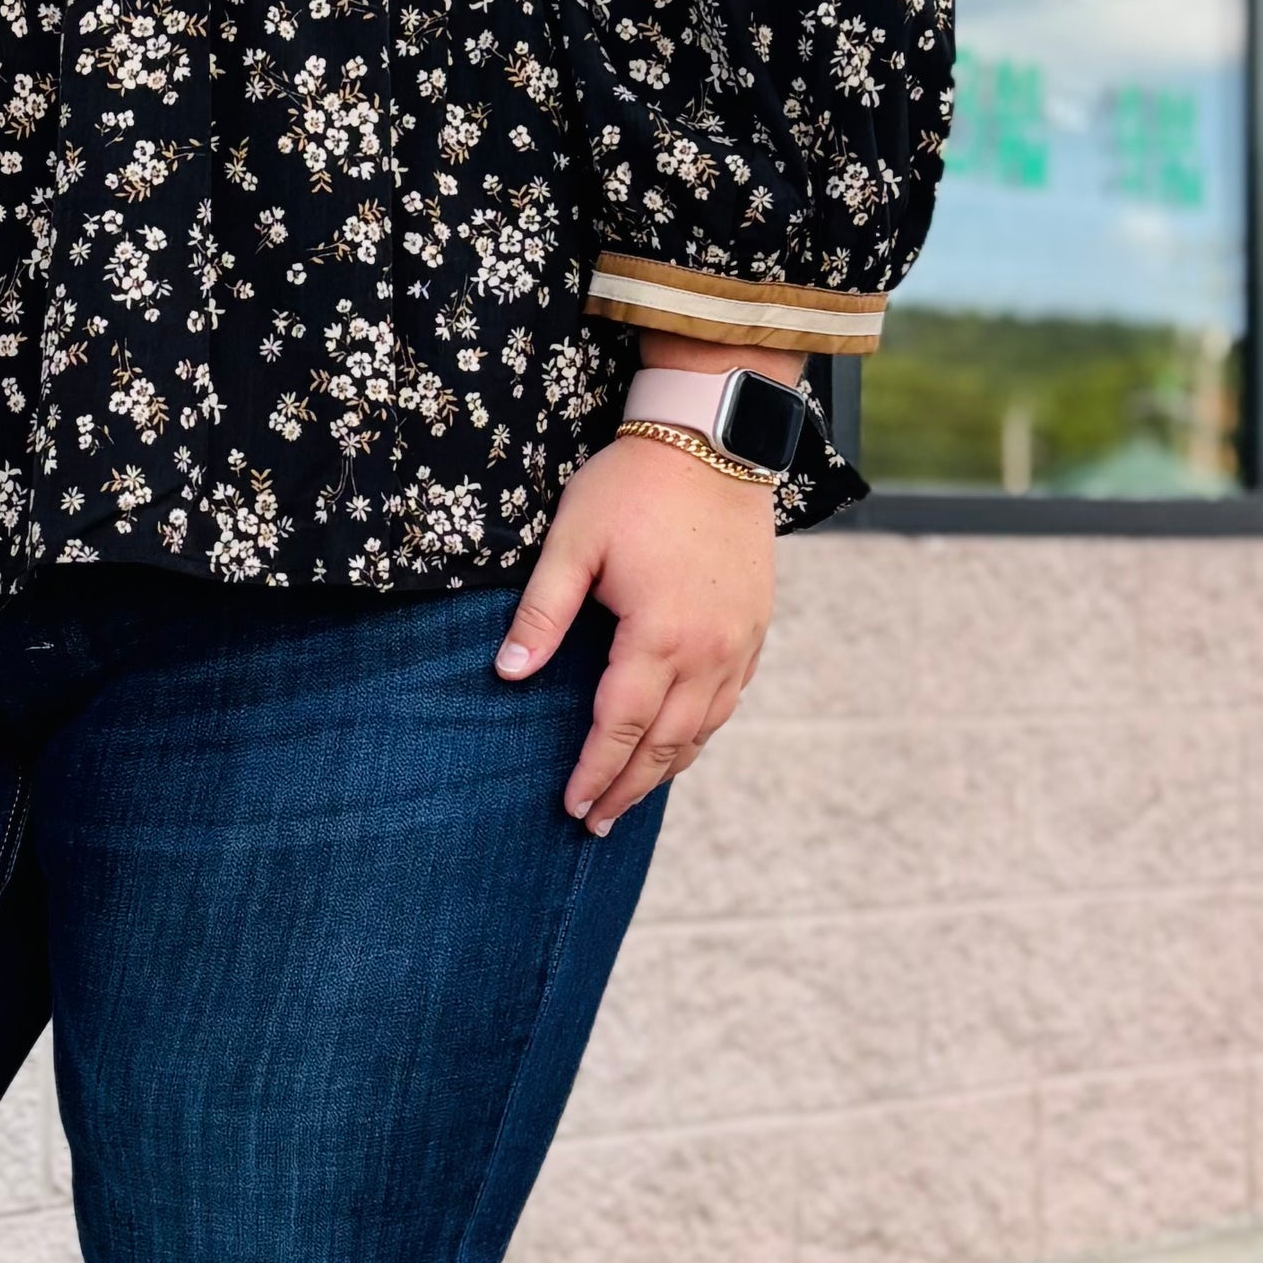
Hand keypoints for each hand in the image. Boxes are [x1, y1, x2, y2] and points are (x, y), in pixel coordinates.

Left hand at [496, 429, 775, 832]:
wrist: (715, 439)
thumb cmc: (634, 486)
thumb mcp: (573, 542)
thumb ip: (542, 613)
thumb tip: (507, 673)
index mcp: (659, 636)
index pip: (620, 726)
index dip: (593, 771)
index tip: (570, 806)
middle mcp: (708, 651)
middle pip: (664, 743)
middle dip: (627, 788)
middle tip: (595, 823)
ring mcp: (739, 642)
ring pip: (703, 729)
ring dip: (666, 769)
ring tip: (631, 797)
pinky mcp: (755, 627)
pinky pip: (729, 700)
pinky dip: (701, 732)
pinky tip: (679, 744)